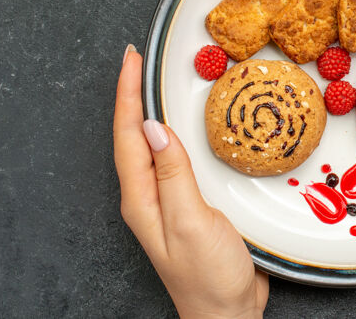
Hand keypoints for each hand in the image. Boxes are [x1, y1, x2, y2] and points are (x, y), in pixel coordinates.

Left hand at [114, 45, 267, 317]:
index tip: (132, 60)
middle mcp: (149, 195)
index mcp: (142, 198)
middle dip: (133, 95)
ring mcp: (168, 199)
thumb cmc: (208, 277)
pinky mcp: (189, 202)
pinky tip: (189, 127)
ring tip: (155, 83)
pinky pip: (178, 158)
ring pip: (155, 145)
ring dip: (153, 111)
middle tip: (139, 61)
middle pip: (135, 135)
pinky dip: (179, 133)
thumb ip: (173, 175)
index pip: (129, 135)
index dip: (128, 94)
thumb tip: (156, 129)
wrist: (227, 312)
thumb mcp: (191, 222)